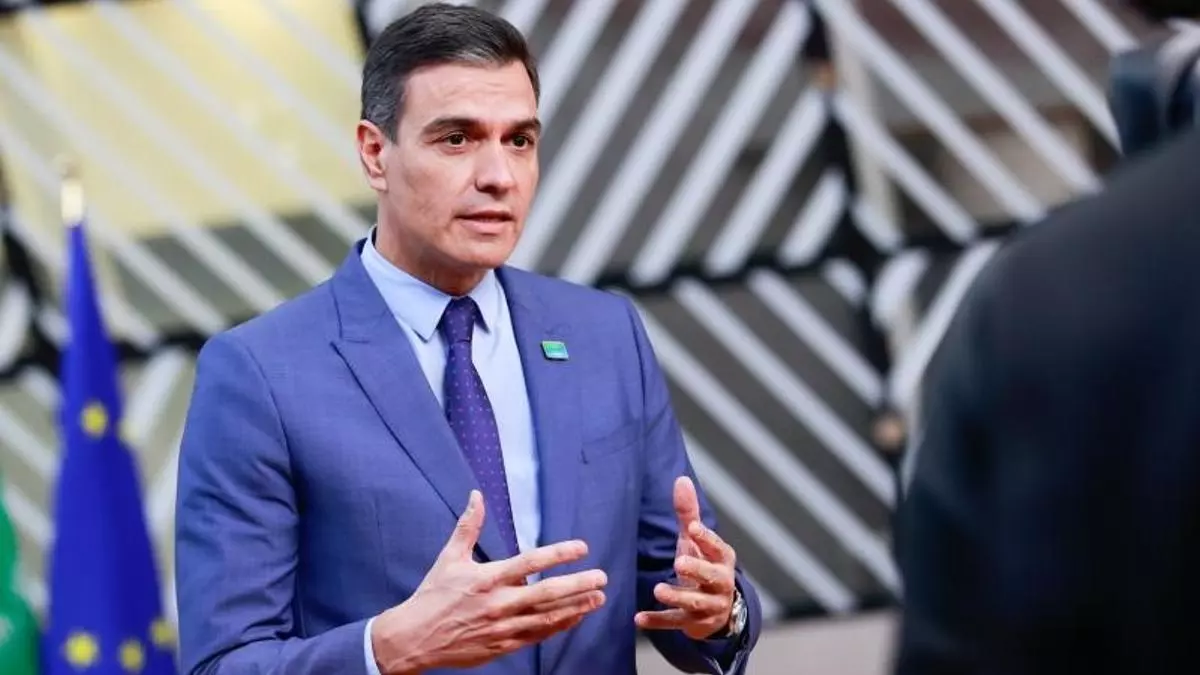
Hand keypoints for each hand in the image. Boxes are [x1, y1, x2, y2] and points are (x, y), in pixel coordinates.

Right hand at [370, 491, 607, 673]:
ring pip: (547, 618)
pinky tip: (575, 617)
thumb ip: (468, 526)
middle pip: (546, 593)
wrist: (414, 638)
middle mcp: (499, 603)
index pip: (530, 562)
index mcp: (488, 578)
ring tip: (598, 598)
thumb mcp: (449, 558)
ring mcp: (503, 627)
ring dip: (576, 607)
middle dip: (578, 584)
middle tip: (601, 577)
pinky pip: (537, 635)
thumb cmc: (433, 596)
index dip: (559, 554)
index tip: (581, 547)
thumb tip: (476, 495)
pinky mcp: (503, 646)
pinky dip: (559, 626)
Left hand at [635, 476, 736, 640]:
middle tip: (678, 563)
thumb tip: (681, 479)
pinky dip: (658, 621)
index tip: (693, 528)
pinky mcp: (694, 623)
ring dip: (677, 596)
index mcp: (722, 560)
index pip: (716, 548)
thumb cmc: (703, 565)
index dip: (706, 538)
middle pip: (710, 576)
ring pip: (694, 602)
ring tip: (658, 590)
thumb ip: (688, 513)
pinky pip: (676, 622)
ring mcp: (708, 605)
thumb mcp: (696, 541)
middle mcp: (720, 583)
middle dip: (696, 570)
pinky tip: (639, 619)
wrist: (718, 609)